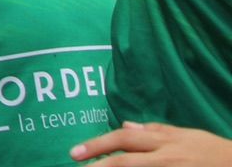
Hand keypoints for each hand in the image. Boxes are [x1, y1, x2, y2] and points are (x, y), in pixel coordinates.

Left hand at [74, 123, 231, 162]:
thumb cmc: (213, 151)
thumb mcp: (186, 135)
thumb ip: (155, 131)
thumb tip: (125, 126)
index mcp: (164, 142)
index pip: (123, 140)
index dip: (97, 144)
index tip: (75, 152)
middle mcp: (165, 158)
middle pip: (124, 161)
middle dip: (97, 163)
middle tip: (76, 164)